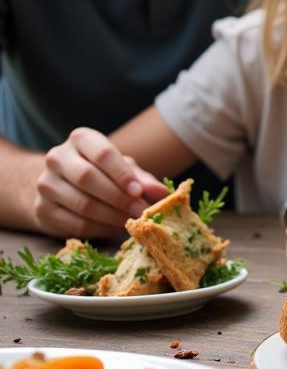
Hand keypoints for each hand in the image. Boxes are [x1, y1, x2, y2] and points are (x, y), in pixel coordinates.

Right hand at [35, 128, 168, 238]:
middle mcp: (58, 157)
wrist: (62, 185)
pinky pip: (74, 223)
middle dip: (118, 198)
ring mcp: (46, 184)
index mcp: (81, 139)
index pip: (102, 153)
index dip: (122, 174)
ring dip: (111, 216)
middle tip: (140, 212)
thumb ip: (143, 179)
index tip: (139, 192)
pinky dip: (99, 229)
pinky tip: (115, 228)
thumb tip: (162, 193)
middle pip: (88, 178)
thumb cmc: (102, 172)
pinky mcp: (41, 210)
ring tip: (131, 222)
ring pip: (81, 203)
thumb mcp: (123, 169)